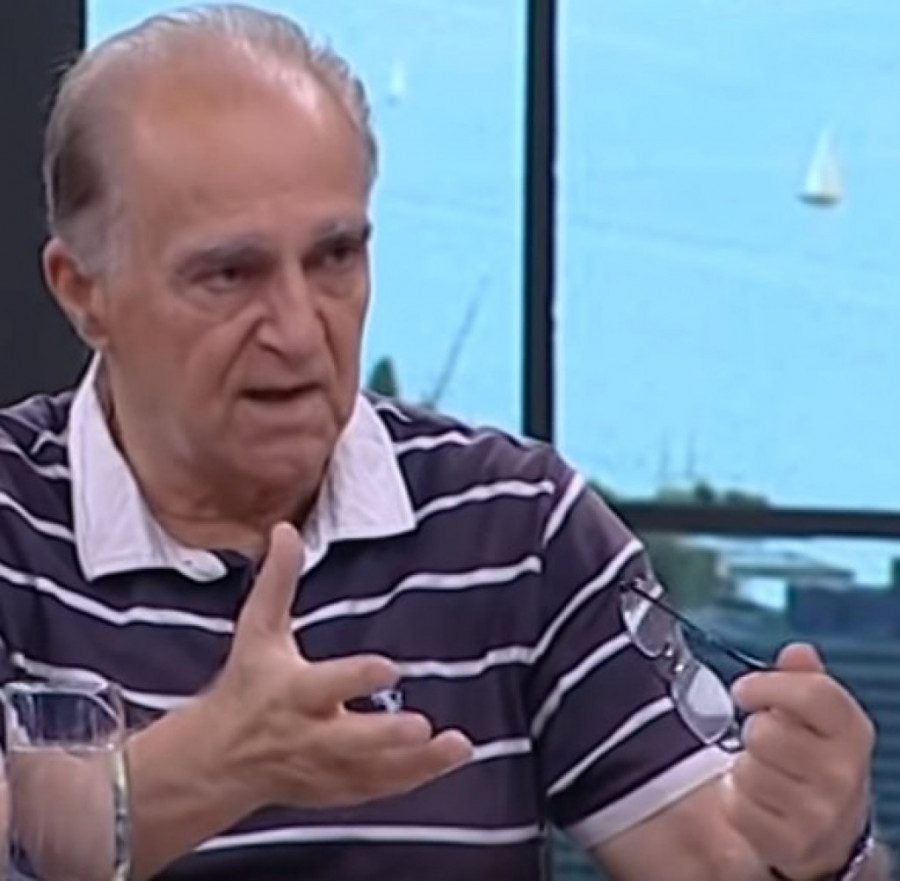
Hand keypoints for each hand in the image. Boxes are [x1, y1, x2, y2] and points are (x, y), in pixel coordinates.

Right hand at [206, 522, 472, 808]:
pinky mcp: (332, 788)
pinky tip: (443, 764)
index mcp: (289, 692)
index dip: (354, 677)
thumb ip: (278, 581)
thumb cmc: (246, 684)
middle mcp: (307, 734)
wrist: (218, 758)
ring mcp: (321, 767)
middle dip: (384, 737)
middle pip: (348, 741)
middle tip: (422, 726)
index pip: (323, 685)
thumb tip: (286, 529)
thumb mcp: (257, 630)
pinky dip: (408, 780)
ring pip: (370, 772)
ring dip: (415, 765)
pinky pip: (374, 790)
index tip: (388, 667)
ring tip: (458, 747)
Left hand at [722, 644, 873, 879]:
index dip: (768, 685)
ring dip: (744, 767)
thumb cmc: (815, 758)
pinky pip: (735, 805)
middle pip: (765, 731)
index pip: (812, 694)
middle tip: (765, 740)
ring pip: (746, 769)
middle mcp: (842, 773)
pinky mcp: (790, 843)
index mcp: (852, 730)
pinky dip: (736, 799)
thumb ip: (803, 678)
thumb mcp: (818, 716)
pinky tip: (758, 800)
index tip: (744, 690)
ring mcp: (819, 813)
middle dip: (755, 731)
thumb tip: (797, 652)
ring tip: (766, 772)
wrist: (831, 830)